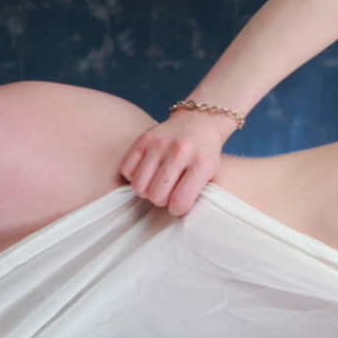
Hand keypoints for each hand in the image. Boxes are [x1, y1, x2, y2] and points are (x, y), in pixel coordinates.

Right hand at [119, 112, 234, 215]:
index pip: (180, 202)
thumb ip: (195, 193)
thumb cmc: (204, 154)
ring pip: (139, 186)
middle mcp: (180, 151)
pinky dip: (134, 176)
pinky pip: (126, 170)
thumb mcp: (211, 173)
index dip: (177, 209)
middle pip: (156, 196)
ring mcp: (159, 143)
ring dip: (146, 191)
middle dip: (161, 200)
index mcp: (202, 163)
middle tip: (167, 192)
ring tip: (155, 184)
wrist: (198, 121)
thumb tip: (172, 216)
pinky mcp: (143, 139)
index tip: (178, 204)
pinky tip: (146, 172)